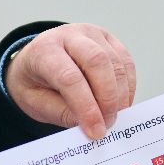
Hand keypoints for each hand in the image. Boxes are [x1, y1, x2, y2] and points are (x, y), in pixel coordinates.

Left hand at [4, 24, 136, 139]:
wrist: (36, 61)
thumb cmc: (35, 83)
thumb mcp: (37, 103)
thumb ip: (63, 113)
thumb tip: (93, 124)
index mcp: (43, 50)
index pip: (69, 77)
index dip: (86, 106)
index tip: (96, 130)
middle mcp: (68, 35)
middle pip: (97, 62)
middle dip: (108, 98)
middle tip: (108, 124)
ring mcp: (91, 34)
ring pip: (116, 62)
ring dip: (120, 95)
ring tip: (113, 117)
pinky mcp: (108, 39)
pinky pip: (126, 62)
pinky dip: (128, 87)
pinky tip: (121, 104)